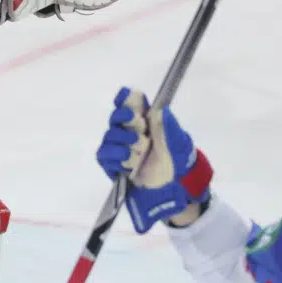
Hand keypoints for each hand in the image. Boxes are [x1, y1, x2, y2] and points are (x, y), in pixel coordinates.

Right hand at [96, 88, 213, 232]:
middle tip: (140, 124)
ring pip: (109, 135)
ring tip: (140, 149)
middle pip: (115, 117)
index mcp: (144, 120)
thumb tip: (160, 109)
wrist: (172, 186)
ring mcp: (118, 147)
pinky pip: (103, 154)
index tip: (126, 96)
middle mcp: (128, 131)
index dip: (124, 97)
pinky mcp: (111, 164)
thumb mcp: (178, 141)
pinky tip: (128, 159)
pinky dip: (115, 154)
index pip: (128, 103)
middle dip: (124, 117)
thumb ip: (169, 125)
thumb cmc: (175, 160)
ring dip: (123, 139)